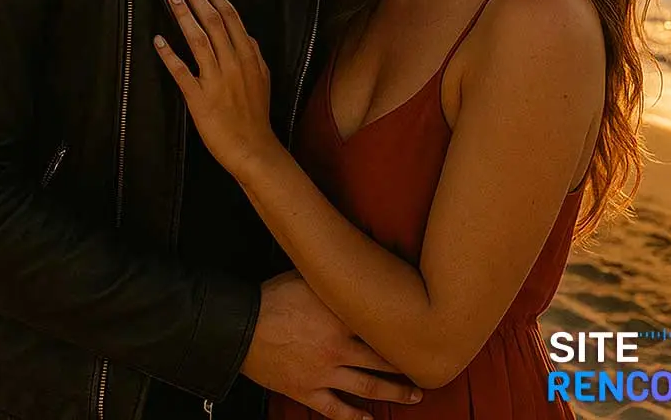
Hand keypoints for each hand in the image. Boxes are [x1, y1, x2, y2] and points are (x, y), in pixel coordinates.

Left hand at [155, 0, 277, 175]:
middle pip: (214, 21)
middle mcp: (233, 62)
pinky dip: (169, 54)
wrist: (252, 147)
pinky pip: (181, 71)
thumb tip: (245, 33)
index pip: (231, 16)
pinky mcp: (199, 97)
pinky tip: (158, 39)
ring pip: (198, 39)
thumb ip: (253, 53)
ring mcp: (216, 79)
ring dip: (184, 15)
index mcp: (248, 56)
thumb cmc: (255, 113)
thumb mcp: (262, 77)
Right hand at [243, 272, 422, 419]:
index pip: (382, 325)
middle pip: (382, 359)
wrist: (241, 327)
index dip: (405, 328)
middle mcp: (338, 346)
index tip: (425, 328)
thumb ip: (334, 279)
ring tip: (415, 396)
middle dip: (408, 365)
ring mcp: (324, 372)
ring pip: (368, 386)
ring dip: (394, 392)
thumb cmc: (273, 297)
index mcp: (341, 316)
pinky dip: (354, 418)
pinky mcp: (306, 391)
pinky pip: (335, 409)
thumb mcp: (308, 279)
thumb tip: (354, 266)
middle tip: (429, 367)